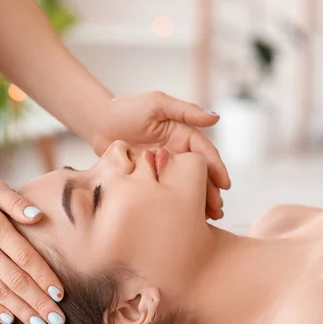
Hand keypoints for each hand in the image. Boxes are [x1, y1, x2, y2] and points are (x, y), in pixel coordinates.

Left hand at [94, 92, 229, 219]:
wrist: (98, 123)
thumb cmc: (127, 108)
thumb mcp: (158, 104)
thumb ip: (186, 111)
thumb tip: (215, 117)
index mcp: (183, 135)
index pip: (205, 154)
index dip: (217, 169)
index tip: (225, 185)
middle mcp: (177, 153)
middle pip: (199, 175)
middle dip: (211, 192)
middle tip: (218, 210)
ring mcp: (163, 169)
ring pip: (185, 186)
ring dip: (198, 202)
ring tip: (208, 219)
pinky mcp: (149, 181)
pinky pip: (165, 194)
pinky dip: (176, 205)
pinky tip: (184, 218)